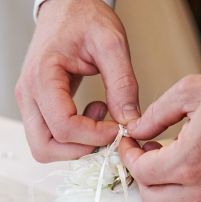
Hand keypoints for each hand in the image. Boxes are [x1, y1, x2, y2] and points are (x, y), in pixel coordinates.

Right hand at [16, 0, 138, 161]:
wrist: (69, 6)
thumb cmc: (85, 19)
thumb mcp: (112, 44)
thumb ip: (122, 83)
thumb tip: (130, 120)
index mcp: (43, 76)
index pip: (63, 127)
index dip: (95, 136)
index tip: (120, 128)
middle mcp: (29, 93)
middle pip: (45, 146)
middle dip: (83, 148)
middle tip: (110, 131)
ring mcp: (31, 101)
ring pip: (45, 146)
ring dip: (78, 144)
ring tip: (101, 118)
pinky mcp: (39, 104)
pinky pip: (51, 136)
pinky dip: (75, 137)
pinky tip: (95, 114)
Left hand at [119, 73, 200, 201]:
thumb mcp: (191, 91)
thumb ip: (155, 114)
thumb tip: (135, 130)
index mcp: (190, 159)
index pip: (142, 173)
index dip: (128, 157)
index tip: (130, 145)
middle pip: (153, 200)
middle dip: (143, 178)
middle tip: (145, 156)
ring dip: (165, 187)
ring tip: (171, 160)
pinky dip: (190, 198)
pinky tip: (192, 175)